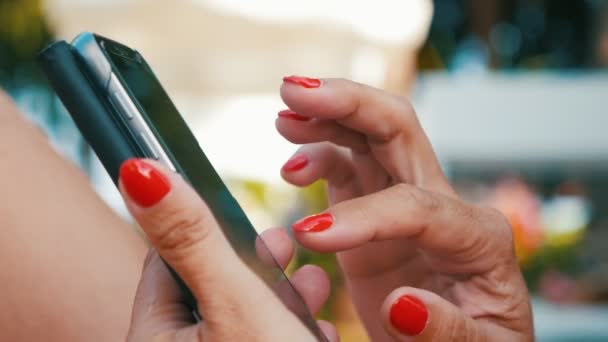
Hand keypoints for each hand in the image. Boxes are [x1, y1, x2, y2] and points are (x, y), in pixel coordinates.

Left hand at [119, 159, 337, 340]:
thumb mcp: (236, 301)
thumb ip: (193, 239)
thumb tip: (139, 170)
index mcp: (154, 338)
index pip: (166, 263)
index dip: (205, 231)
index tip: (240, 213)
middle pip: (210, 289)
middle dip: (255, 265)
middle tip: (286, 245)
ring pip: (242, 317)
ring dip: (282, 296)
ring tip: (314, 284)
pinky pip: (259, 341)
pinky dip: (287, 329)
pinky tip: (318, 327)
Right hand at [276, 76, 532, 340]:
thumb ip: (448, 331)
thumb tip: (404, 305)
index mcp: (478, 236)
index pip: (417, 206)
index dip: (363, 217)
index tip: (310, 239)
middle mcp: (443, 204)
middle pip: (398, 130)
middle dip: (348, 104)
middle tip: (298, 91)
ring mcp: (406, 201)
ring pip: (368, 137)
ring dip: (327, 117)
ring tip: (286, 115)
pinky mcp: (375, 211)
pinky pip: (345, 169)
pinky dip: (317, 157)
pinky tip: (292, 166)